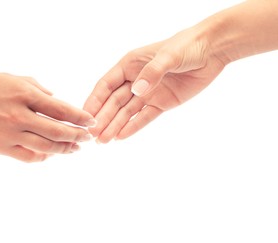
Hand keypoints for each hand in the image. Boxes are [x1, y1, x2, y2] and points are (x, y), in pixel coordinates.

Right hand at [0, 71, 94, 161]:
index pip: (61, 109)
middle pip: (58, 131)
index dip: (80, 117)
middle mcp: (20, 115)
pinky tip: (49, 155)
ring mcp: (10, 133)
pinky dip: (42, 157)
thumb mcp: (11, 77)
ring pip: (46, 146)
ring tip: (75, 149)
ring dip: (64, 149)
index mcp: (24, 94)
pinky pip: (27, 156)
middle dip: (77, 136)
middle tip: (88, 139)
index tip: (91, 122)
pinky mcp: (0, 147)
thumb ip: (36, 88)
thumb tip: (55, 98)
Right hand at [84, 27, 226, 142]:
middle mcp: (135, 80)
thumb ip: (152, 72)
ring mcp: (148, 93)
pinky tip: (121, 137)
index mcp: (130, 64)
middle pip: (114, 102)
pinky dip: (133, 126)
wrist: (212, 51)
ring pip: (126, 112)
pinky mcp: (161, 103)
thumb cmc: (187, 45)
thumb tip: (137, 90)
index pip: (106, 85)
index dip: (95, 100)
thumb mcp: (169, 56)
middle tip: (92, 135)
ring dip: (114, 126)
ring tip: (102, 141)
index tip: (85, 115)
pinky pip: (144, 117)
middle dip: (102, 118)